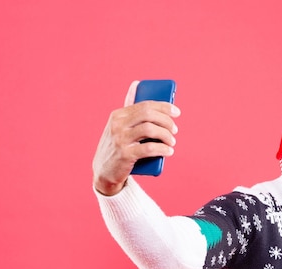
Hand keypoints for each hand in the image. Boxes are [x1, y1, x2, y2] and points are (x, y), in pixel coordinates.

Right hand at [92, 80, 180, 195]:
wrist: (104, 172)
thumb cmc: (117, 146)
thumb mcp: (119, 125)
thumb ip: (129, 108)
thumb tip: (136, 83)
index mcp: (118, 115)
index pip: (145, 105)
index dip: (164, 107)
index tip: (177, 112)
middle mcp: (117, 125)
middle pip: (148, 115)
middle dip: (166, 121)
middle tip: (175, 130)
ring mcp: (120, 140)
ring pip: (150, 130)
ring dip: (166, 135)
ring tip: (172, 142)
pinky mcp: (124, 155)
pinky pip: (149, 148)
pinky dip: (162, 149)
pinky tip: (169, 151)